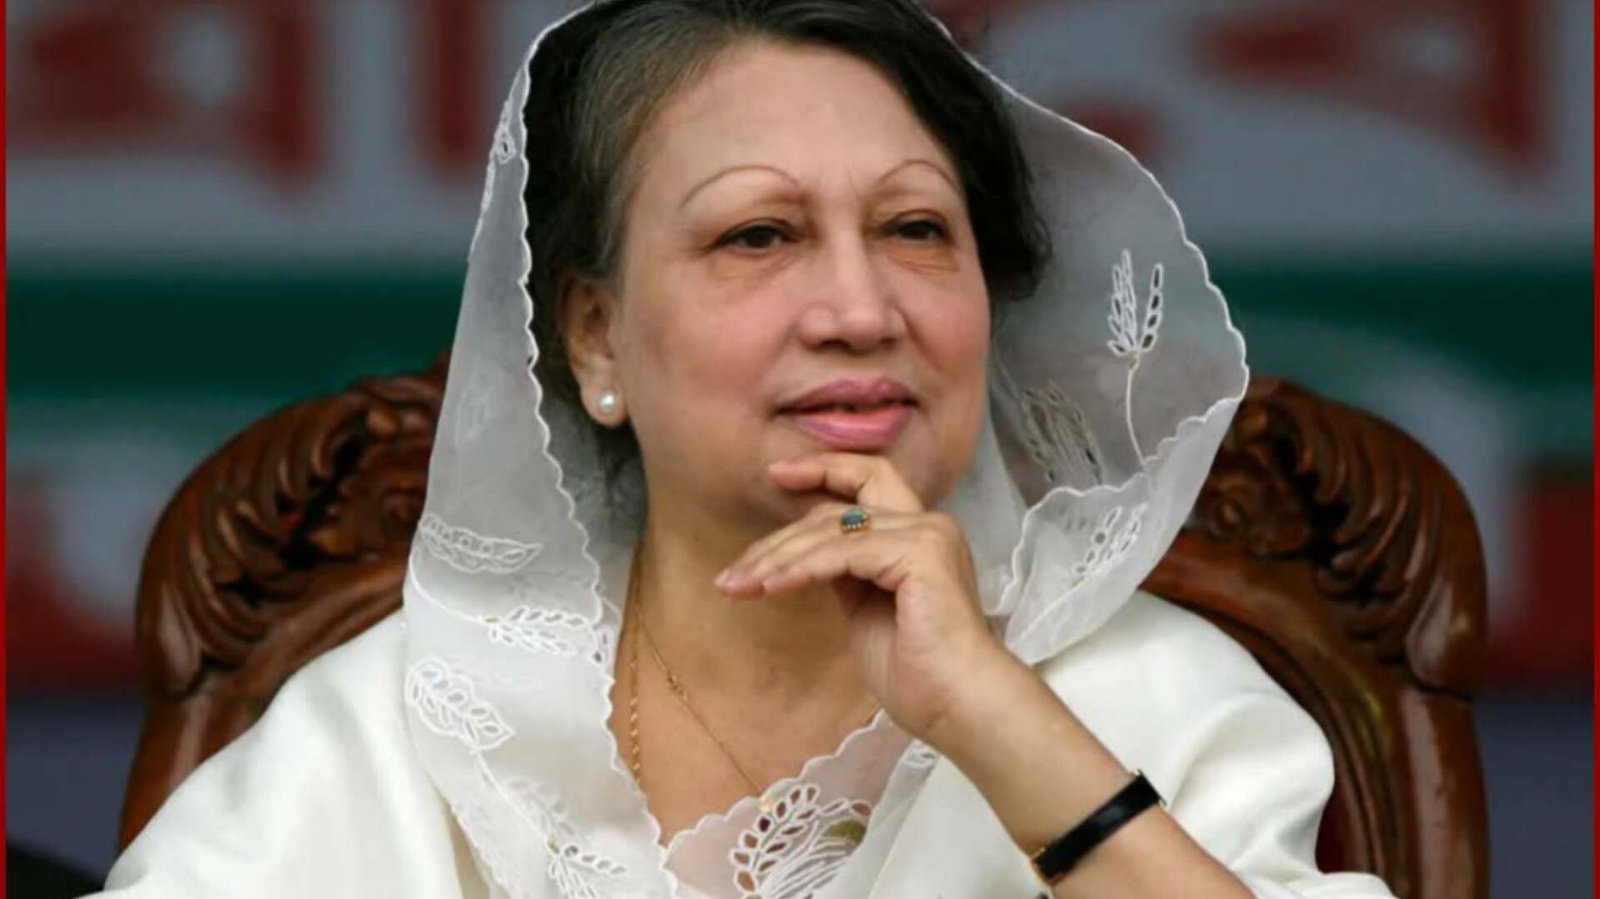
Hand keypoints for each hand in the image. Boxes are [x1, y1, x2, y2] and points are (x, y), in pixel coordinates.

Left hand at [714, 452, 1013, 743]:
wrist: (959, 705)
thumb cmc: (919, 673)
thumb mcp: (867, 608)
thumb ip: (846, 572)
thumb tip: (805, 553)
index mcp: (919, 534)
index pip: (867, 480)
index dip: (822, 469)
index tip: (776, 473)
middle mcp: (927, 524)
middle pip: (837, 509)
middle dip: (779, 538)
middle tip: (733, 572)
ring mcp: (926, 535)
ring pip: (832, 530)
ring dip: (777, 559)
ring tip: (738, 585)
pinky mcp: (920, 554)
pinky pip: (843, 553)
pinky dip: (801, 569)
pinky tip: (770, 587)